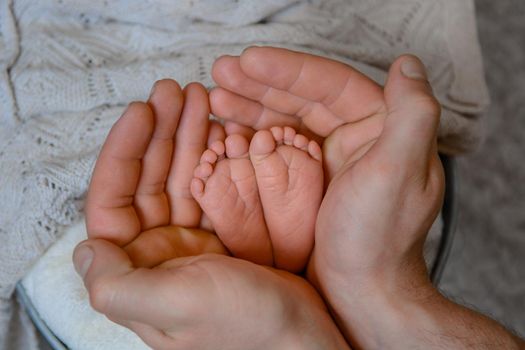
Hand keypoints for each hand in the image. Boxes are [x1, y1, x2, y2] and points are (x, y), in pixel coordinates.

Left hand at [76, 79, 349, 348]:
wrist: (302, 340)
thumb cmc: (244, 329)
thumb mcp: (175, 308)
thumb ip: (119, 284)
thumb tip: (84, 252)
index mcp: (137, 272)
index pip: (113, 200)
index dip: (122, 151)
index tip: (142, 110)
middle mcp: (158, 254)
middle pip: (149, 180)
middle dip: (160, 132)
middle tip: (176, 90)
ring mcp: (191, 241)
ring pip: (182, 177)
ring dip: (188, 136)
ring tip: (199, 96)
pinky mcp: (222, 234)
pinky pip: (212, 186)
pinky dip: (216, 157)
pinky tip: (221, 130)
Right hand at [211, 47, 442, 343]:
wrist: (359, 294)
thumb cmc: (377, 240)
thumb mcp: (398, 173)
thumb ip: (411, 114)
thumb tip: (407, 65)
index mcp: (380, 129)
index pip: (330, 85)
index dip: (288, 70)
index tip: (248, 61)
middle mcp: (356, 139)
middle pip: (302, 99)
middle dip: (261, 85)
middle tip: (221, 74)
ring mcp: (329, 161)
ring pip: (286, 121)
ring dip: (251, 107)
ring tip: (215, 99)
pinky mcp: (307, 182)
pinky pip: (276, 149)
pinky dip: (251, 137)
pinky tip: (226, 132)